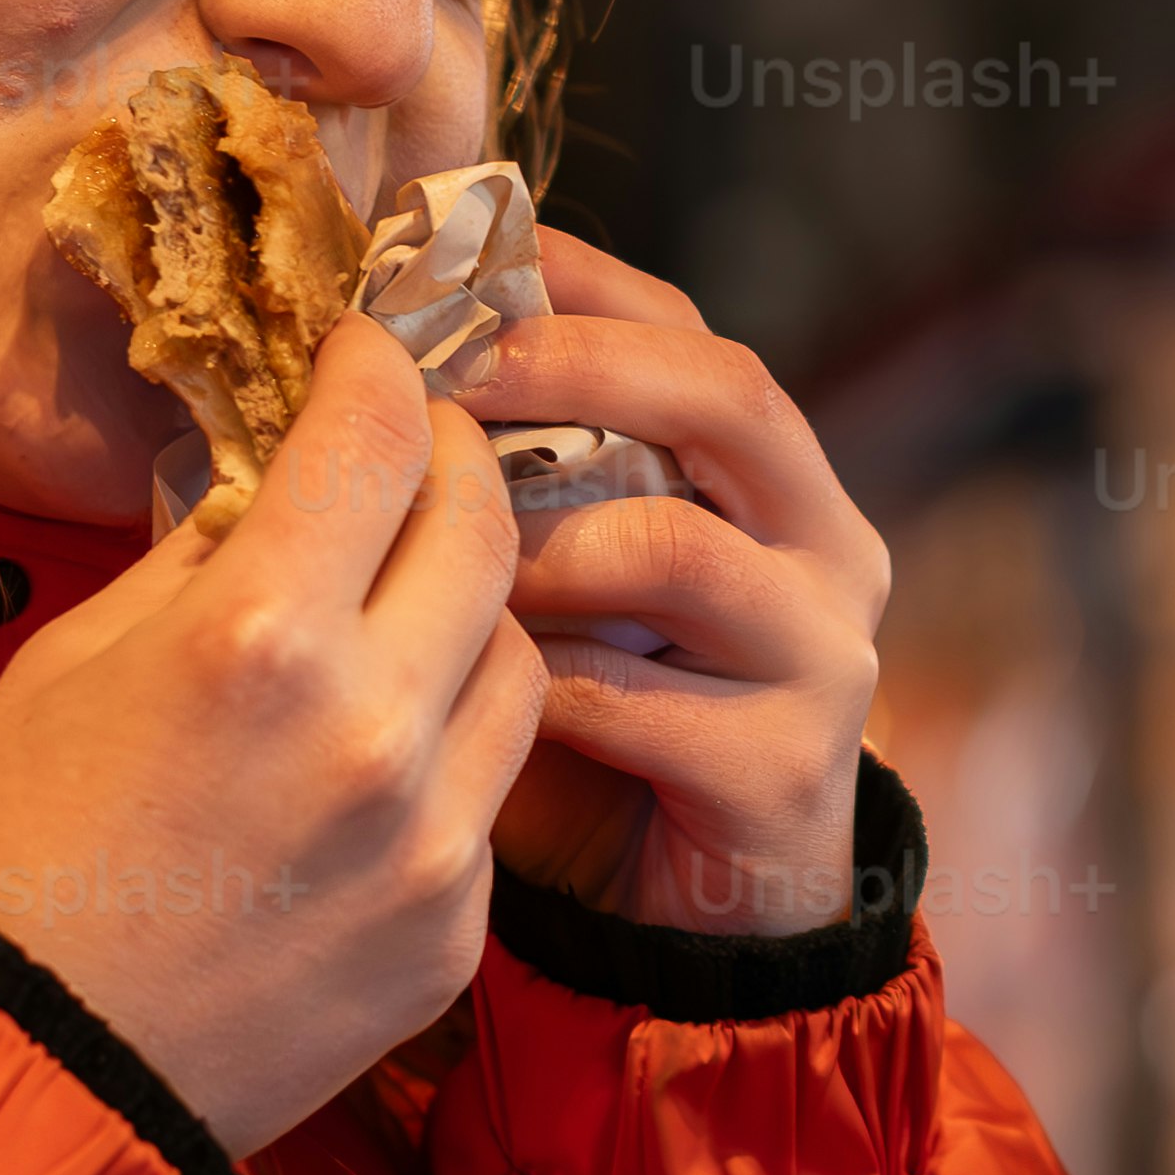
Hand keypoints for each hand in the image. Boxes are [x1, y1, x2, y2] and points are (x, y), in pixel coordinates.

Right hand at [0, 318, 545, 1150]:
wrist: (31, 1069)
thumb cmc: (20, 847)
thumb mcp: (76, 660)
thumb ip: (203, 557)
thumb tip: (282, 486)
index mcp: (256, 639)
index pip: (379, 437)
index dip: (381, 368)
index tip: (373, 351)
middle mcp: (371, 730)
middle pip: (486, 528)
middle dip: (454, 463)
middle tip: (416, 451)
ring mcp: (431, 842)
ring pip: (519, 658)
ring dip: (471, 612)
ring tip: (402, 612)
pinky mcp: (456, 930)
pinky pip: (489, 794)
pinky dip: (448, 751)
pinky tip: (375, 759)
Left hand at [464, 231, 886, 939]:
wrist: (682, 919)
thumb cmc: (593, 720)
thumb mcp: (552, 575)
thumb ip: (503, 480)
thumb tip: (349, 363)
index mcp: (770, 472)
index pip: (687, 330)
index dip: (575, 283)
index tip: (448, 256)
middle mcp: (825, 541)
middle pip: (721, 398)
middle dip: (571, 368)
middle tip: (443, 372)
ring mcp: (824, 654)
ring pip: (677, 548)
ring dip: (537, 541)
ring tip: (435, 556)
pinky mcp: (790, 768)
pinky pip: (643, 699)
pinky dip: (539, 683)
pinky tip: (465, 691)